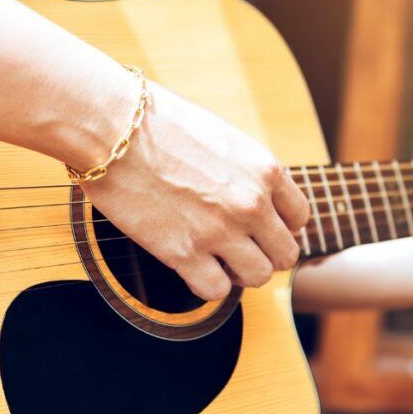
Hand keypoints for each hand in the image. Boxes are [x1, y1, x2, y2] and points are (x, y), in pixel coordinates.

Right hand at [82, 83, 309, 300]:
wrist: (112, 128)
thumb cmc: (159, 122)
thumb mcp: (222, 137)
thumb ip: (246, 171)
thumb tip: (252, 194)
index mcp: (265, 170)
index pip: (299, 217)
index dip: (280, 226)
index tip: (259, 226)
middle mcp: (251, 203)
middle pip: (286, 254)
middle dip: (264, 254)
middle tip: (238, 248)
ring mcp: (220, 231)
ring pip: (258, 277)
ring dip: (239, 273)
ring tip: (216, 258)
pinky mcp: (184, 253)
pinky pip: (216, 291)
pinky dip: (206, 284)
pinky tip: (191, 266)